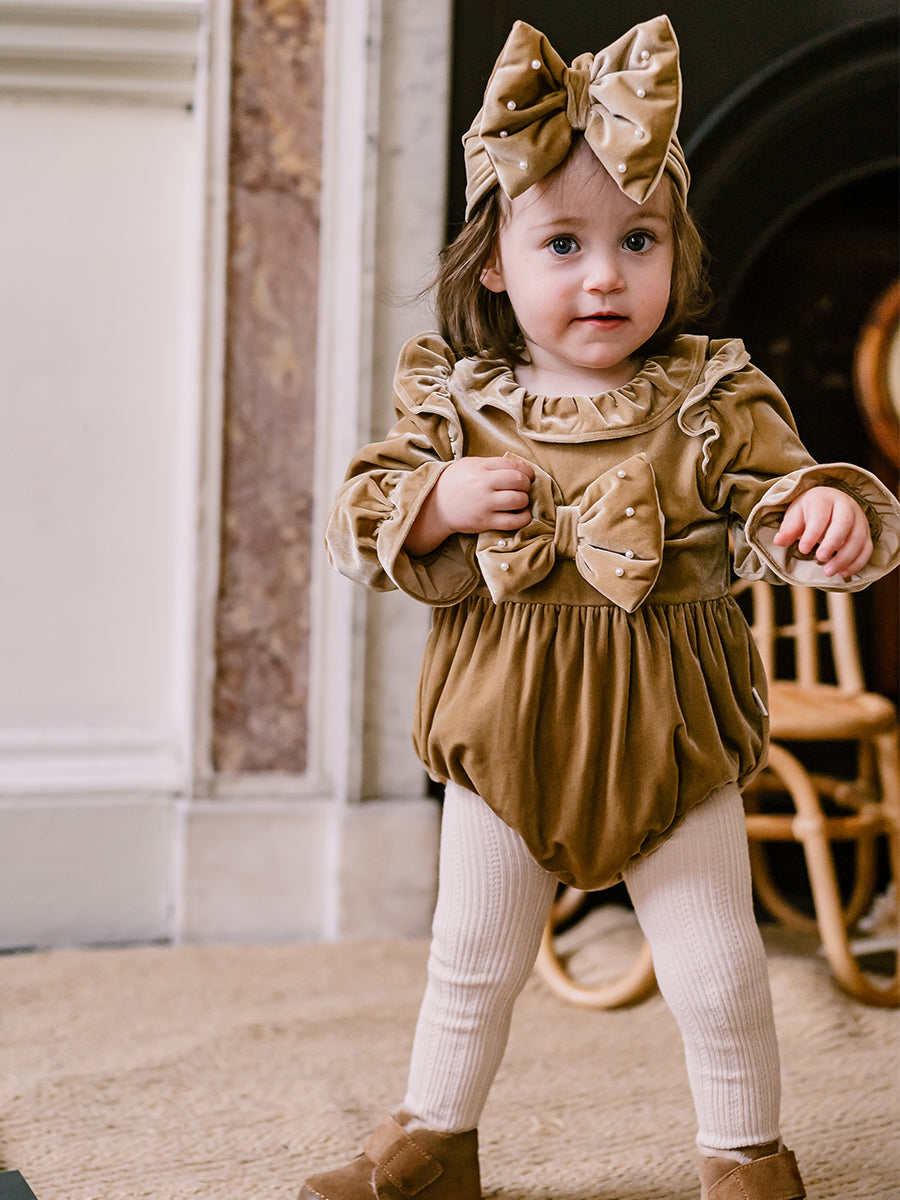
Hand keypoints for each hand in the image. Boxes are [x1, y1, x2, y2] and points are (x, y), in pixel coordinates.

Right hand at [405, 456, 533, 556]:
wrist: (434, 506)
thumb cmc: (453, 483)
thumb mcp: (470, 465)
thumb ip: (495, 464)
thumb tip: (523, 466)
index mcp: (480, 467)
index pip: (512, 465)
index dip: (526, 470)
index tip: (527, 475)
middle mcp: (483, 484)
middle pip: (518, 481)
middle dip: (526, 484)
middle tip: (522, 488)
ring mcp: (484, 504)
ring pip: (518, 500)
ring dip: (525, 500)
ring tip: (520, 501)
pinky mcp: (484, 522)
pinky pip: (512, 521)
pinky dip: (523, 518)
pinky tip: (522, 515)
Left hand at [773, 486, 872, 578]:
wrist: (828, 505)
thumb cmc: (808, 512)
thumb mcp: (795, 516)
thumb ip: (788, 529)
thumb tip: (779, 541)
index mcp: (824, 498)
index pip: (820, 514)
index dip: (812, 533)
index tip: (803, 549)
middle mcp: (846, 505)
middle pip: (844, 522)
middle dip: (833, 542)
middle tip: (819, 558)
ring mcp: (859, 519)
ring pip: (858, 537)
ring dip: (845, 557)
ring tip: (828, 572)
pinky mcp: (866, 533)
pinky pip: (867, 548)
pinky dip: (857, 563)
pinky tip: (842, 573)